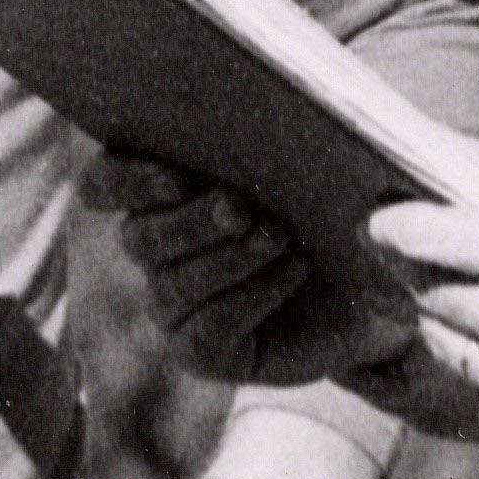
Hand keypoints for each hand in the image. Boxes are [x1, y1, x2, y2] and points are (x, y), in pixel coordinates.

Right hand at [85, 150, 408, 385]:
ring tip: (281, 237)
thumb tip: (299, 127)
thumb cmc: (338, 205)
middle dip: (190, 221)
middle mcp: (157, 250)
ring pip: (168, 286)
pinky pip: (203, 331)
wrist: (374, 282)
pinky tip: (293, 270)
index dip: (123, 179)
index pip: (104, 183)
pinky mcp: (202, 351)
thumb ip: (305, 139)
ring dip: (228, 259)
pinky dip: (249, 297)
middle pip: (138, 237)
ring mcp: (175, 305)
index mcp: (163, 191)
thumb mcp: (323, 164)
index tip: (173, 177)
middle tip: (240, 207)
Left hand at [370, 147, 478, 464]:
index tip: (380, 220)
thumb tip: (427, 150)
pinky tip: (470, 349)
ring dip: (434, 322)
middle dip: (413, 272)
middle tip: (406, 254)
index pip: (422, 237)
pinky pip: (460, 398)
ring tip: (450, 297)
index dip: (393, 225)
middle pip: (422, 294)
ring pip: (436, 347)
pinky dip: (457, 369)